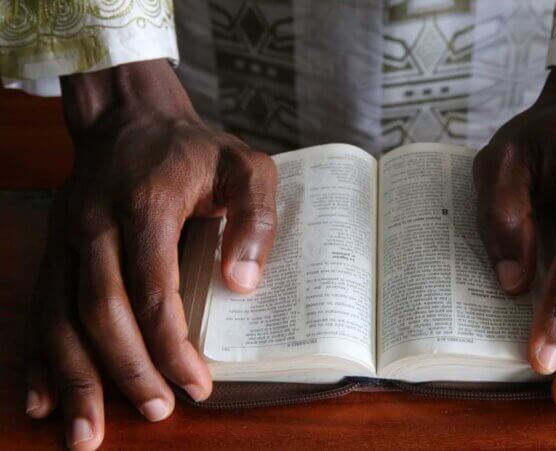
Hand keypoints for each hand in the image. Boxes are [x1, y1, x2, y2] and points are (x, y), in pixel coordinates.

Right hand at [25, 60, 277, 448]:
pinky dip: (38, 357)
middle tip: (158, 411)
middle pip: (101, 311)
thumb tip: (242, 283)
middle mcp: (95, 224)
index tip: (197, 384)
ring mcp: (67, 237)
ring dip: (73, 378)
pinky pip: (39, 307)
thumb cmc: (194, 149)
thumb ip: (255, 217)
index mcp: (146, 204)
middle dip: (127, 369)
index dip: (172, 344)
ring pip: (59, 317)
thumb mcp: (245, 166)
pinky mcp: (55, 248)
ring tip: (86, 434)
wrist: (130, 117)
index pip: (153, 289)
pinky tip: (43, 399)